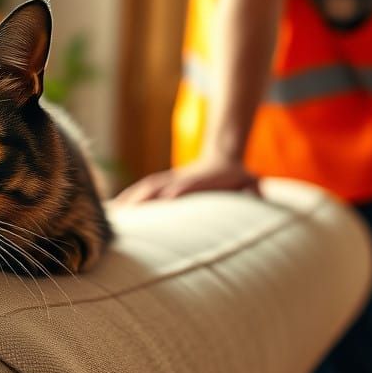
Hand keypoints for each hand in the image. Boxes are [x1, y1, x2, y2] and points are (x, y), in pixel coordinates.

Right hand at [112, 158, 259, 203]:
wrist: (222, 157)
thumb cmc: (237, 177)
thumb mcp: (250, 180)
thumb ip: (254, 187)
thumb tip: (259, 190)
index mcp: (200, 179)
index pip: (187, 183)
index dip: (180, 189)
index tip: (169, 198)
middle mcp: (179, 180)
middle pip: (158, 187)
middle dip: (143, 199)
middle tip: (127, 214)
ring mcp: (168, 182)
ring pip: (145, 189)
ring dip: (129, 201)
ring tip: (112, 215)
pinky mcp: (161, 186)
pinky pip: (140, 192)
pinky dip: (126, 200)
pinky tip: (113, 211)